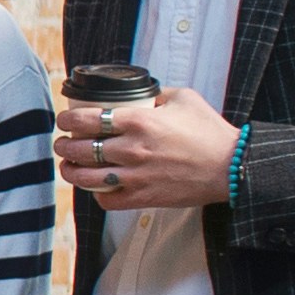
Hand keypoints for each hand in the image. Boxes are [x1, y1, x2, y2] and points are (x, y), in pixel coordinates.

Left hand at [57, 83, 239, 211]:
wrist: (232, 167)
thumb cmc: (210, 132)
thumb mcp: (183, 98)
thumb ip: (155, 94)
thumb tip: (139, 94)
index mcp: (138, 122)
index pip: (85, 120)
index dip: (67, 120)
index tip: (64, 121)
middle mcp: (131, 149)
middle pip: (78, 149)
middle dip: (63, 145)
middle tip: (62, 143)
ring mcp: (135, 177)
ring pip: (85, 178)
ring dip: (70, 171)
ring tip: (68, 165)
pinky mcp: (143, 198)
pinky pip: (106, 200)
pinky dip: (97, 194)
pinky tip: (97, 186)